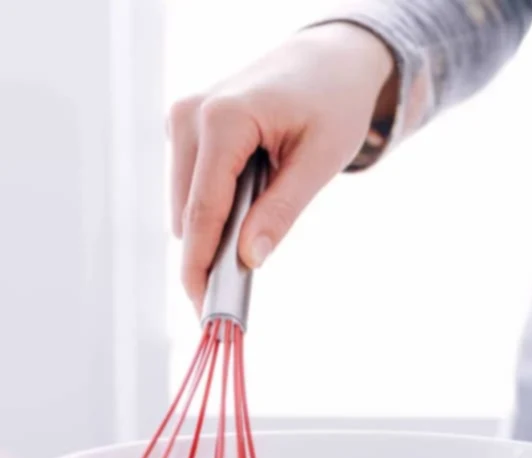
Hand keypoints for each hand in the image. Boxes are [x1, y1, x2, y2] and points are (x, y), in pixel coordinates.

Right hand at [168, 23, 395, 313]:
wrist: (328, 58)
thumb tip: (250, 260)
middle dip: (208, 255)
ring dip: (214, 230)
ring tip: (257, 230)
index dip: (201, 265)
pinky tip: (248, 202)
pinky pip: (192, 187)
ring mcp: (182, 118)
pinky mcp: (187, 127)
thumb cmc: (333, 102)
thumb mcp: (319, 161)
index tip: (202, 309)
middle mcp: (189, 115)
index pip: (203, 211)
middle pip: (188, 212)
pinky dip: (216, 209)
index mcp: (222, 119)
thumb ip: (282, 210)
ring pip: (186, 203)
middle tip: (237, 293)